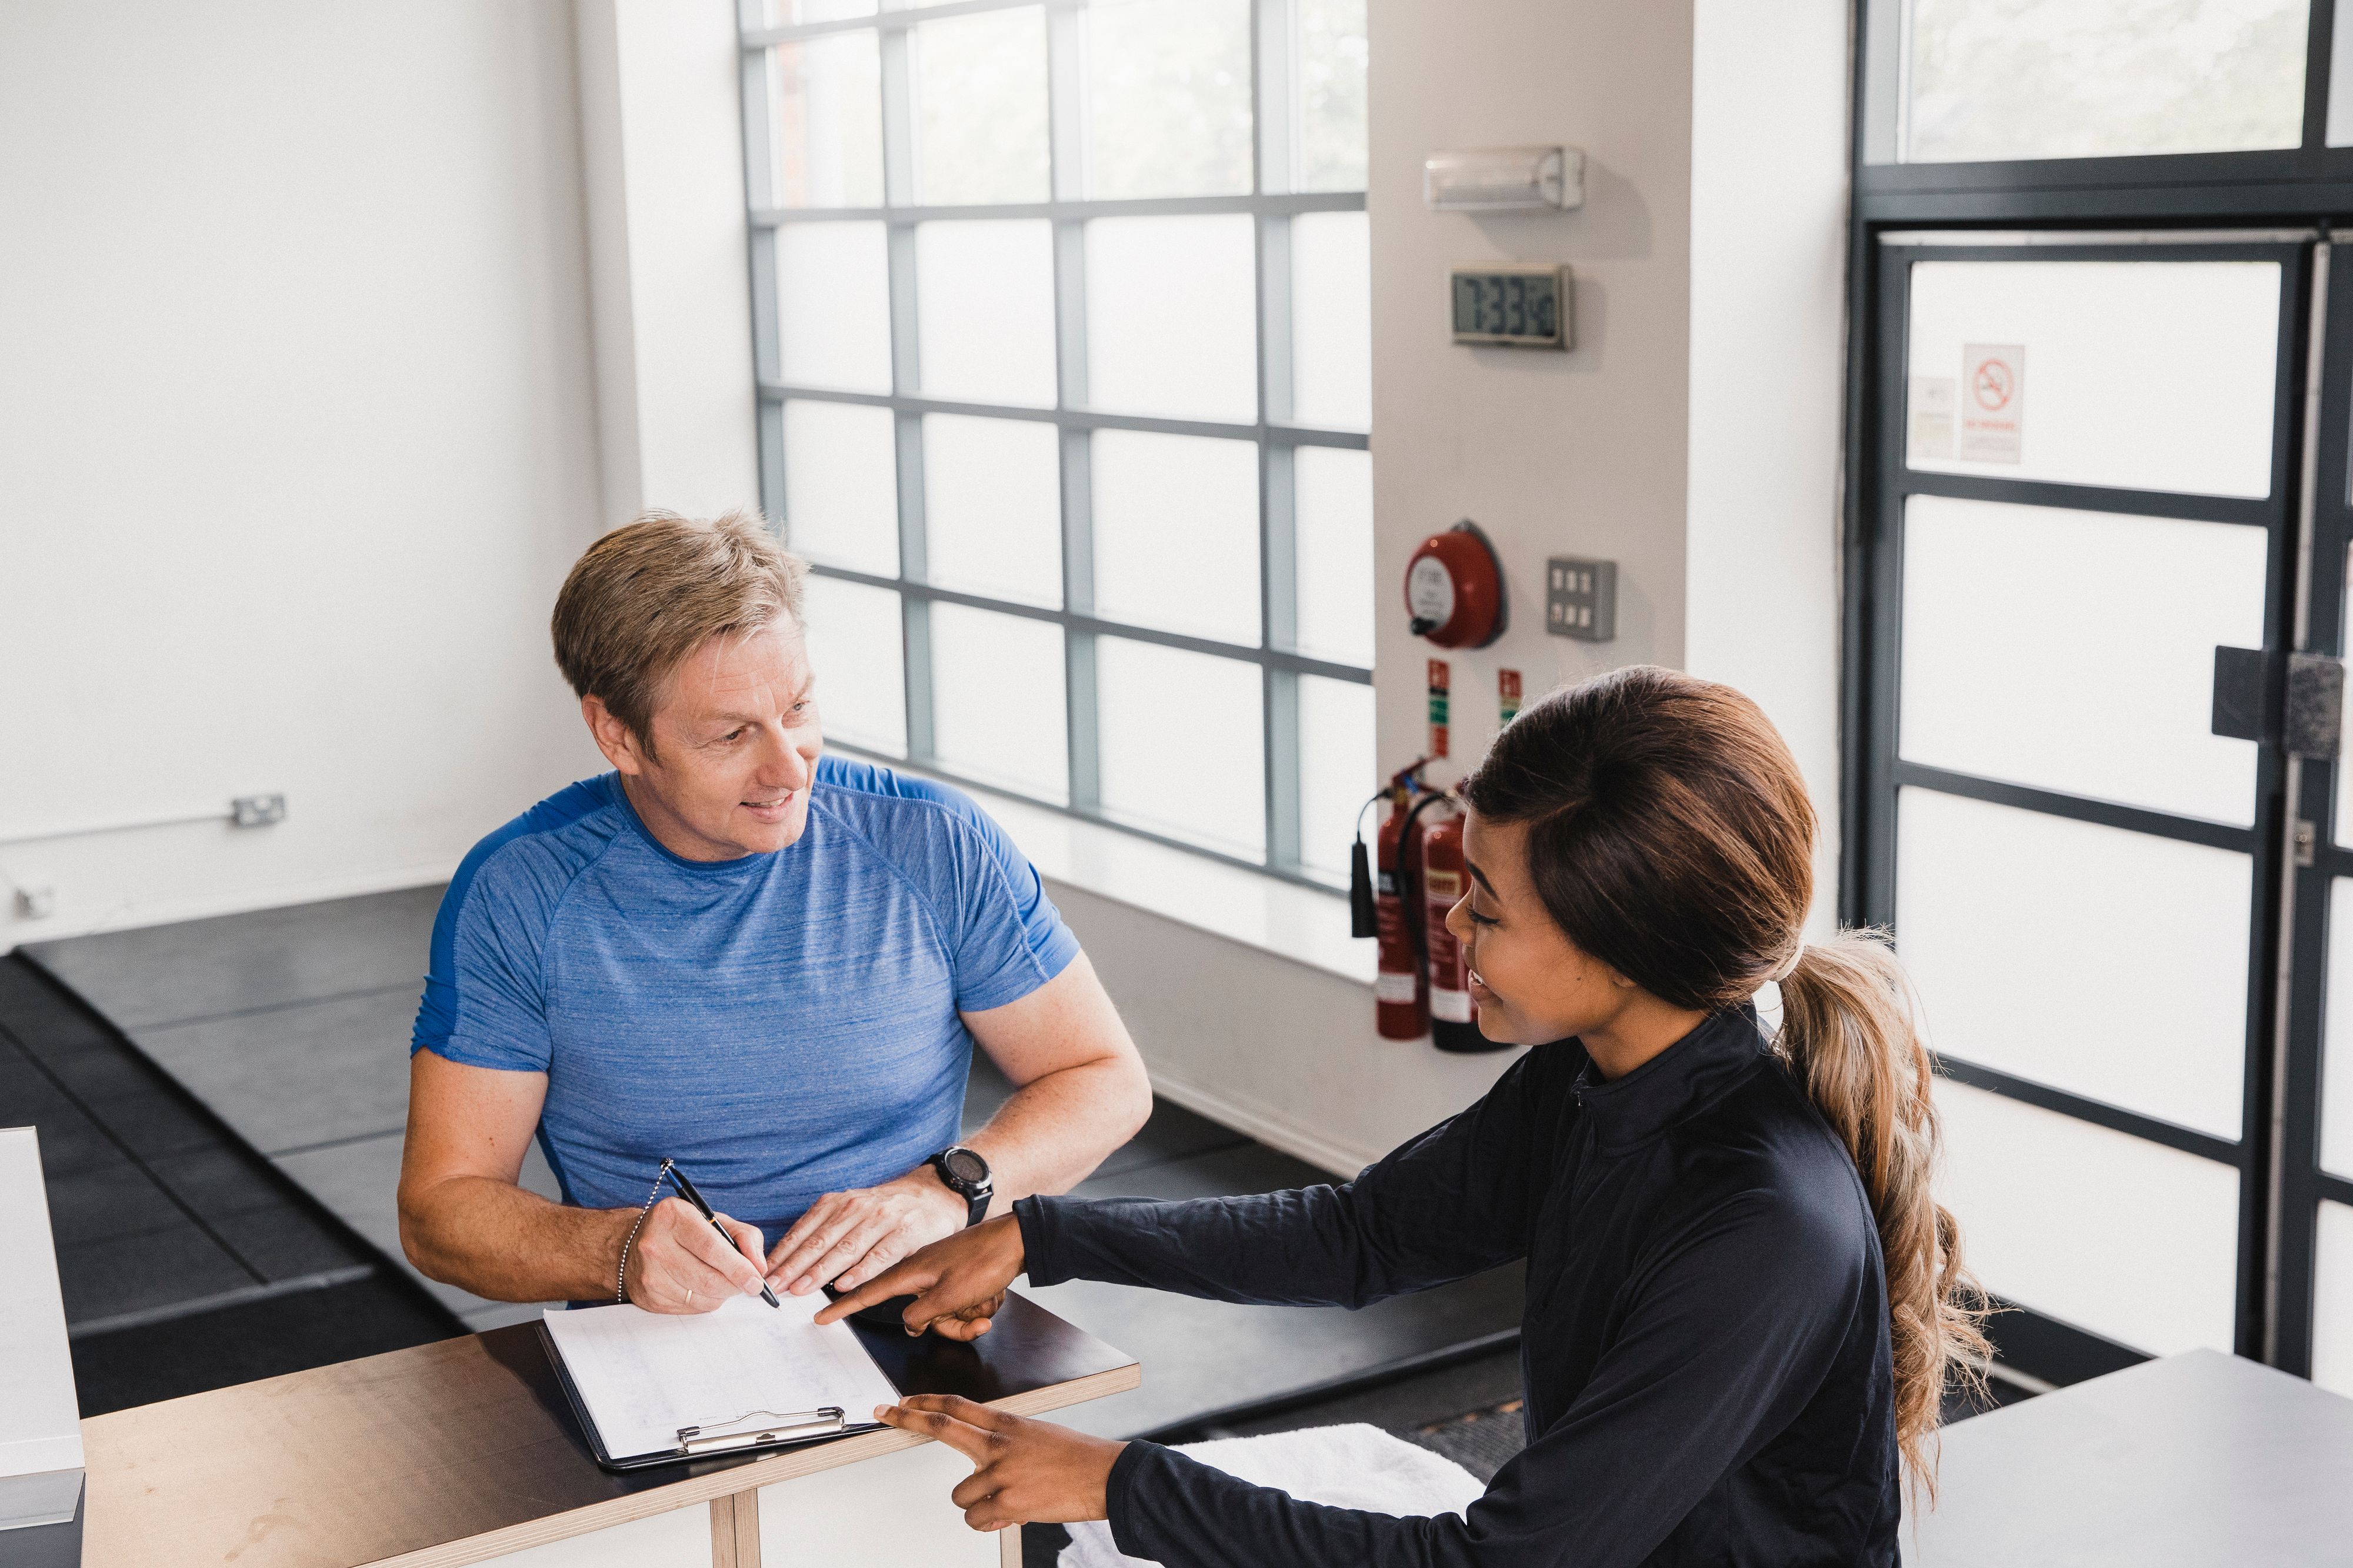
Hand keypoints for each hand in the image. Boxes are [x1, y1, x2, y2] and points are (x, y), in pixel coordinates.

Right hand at [624, 1198, 766, 1313]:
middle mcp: (655, 1245)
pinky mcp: (648, 1298)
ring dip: (722, 1294)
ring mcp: (649, 1274)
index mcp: (673, 1216)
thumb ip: (744, 1236)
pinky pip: (690, 1309)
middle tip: (747, 1283)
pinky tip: (702, 1287)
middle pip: (708, 1279)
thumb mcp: (714, 1219)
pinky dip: (706, 1302)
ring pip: (702, 1298)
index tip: (757, 1280)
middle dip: (735, 1285)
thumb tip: (759, 1267)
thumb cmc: (681, 1229)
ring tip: (723, 1280)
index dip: (739, 1268)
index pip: (711, 1248)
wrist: (631, 1244)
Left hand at [766, 1170, 968, 1296]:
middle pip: (820, 1241)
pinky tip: (843, 1285)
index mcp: (839, 1202)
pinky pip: (879, 1255)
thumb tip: (790, 1260)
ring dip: (819, 1271)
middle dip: (794, 1266)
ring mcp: (882, 1219)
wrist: (935, 1193)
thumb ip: (826, 1228)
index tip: (766, 1274)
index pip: (805, 1230)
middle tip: (775, 1287)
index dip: (784, 1254)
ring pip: (845, 1248)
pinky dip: (860, 1271)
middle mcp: (857, 1207)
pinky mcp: (905, 1233)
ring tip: (800, 1289)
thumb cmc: (887, 1208)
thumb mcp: (852, 1208)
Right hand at [816, 1213, 1025, 1338]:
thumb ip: (921, 1314)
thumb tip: (909, 1324)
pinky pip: (962, 1305)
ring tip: (989, 1301)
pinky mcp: (960, 1277)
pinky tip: (994, 1295)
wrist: (1018, 1239)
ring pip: (946, 1314)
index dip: (844, 1307)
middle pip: (923, 1316)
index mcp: (911, 1273)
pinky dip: (979, 1305)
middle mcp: (923, 1273)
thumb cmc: (984, 1261)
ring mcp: (943, 1275)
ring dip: (970, 1315)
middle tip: (976, 1315)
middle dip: (952, 1323)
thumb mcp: (948, 1296)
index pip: (868, 1293)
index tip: (821, 1316)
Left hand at [876, 1395, 1124, 1529]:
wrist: (1106, 1476)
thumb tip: (980, 1466)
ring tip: (1003, 1501)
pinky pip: (976, 1519)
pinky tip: (1009, 1515)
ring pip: (959, 1494)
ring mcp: (1002, 1473)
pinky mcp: (1008, 1502)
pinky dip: (988, 1523)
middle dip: (907, 1418)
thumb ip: (1004, 1446)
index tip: (903, 1400)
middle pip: (942, 1426)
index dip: (926, 1401)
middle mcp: (1000, 1444)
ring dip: (975, 1504)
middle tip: (885, 1414)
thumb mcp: (1037, 1436)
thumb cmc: (1075, 1458)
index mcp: (1008, 1424)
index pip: (958, 1406)